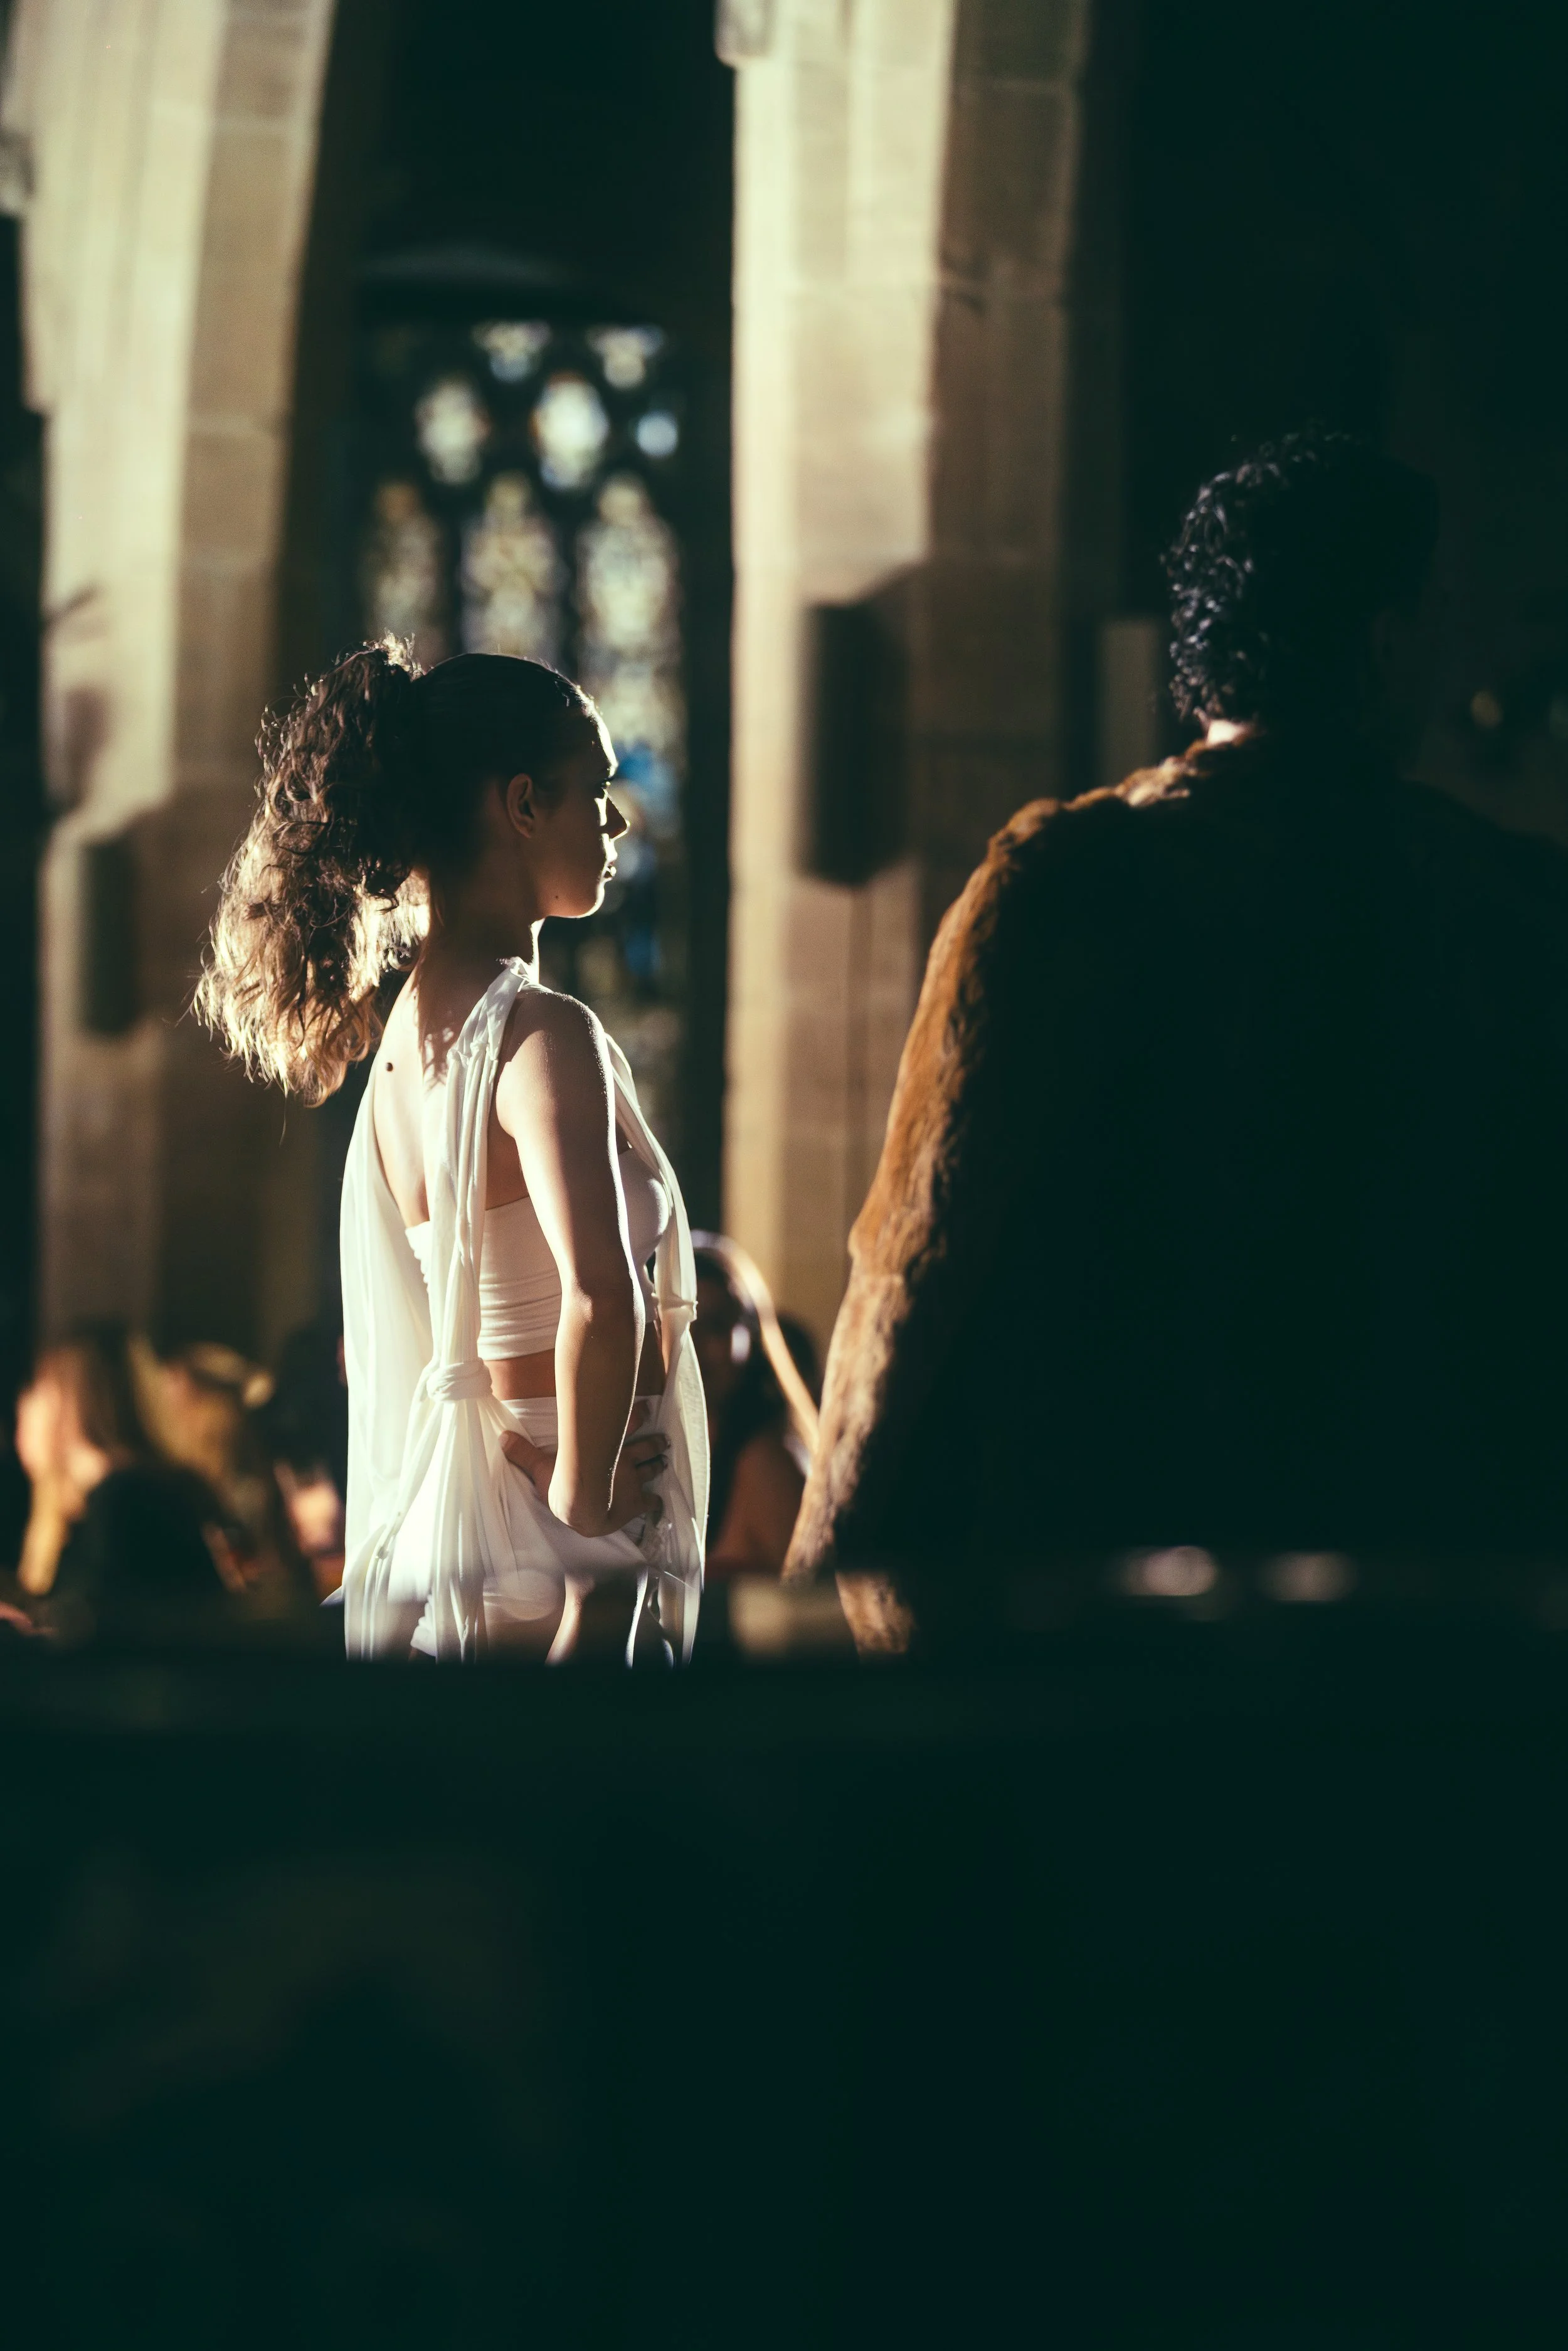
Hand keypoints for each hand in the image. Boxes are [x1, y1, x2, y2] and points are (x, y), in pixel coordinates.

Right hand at [501, 1402, 670, 1535]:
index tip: (648, 1407)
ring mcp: (632, 1481)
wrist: (582, 1510)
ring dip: (659, 1463)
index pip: (625, 1425)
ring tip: (666, 1459)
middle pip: (645, 1446)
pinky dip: (657, 1502)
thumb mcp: (541, 1467)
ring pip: (651, 1468)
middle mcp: (623, 1460)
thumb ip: (524, 1452)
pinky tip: (659, 1503)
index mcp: (605, 1448)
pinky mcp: (636, 1502)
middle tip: (665, 1440)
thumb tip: (502, 1437)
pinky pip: (650, 1501)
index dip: (638, 1415)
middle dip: (656, 1442)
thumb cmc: (563, 1488)